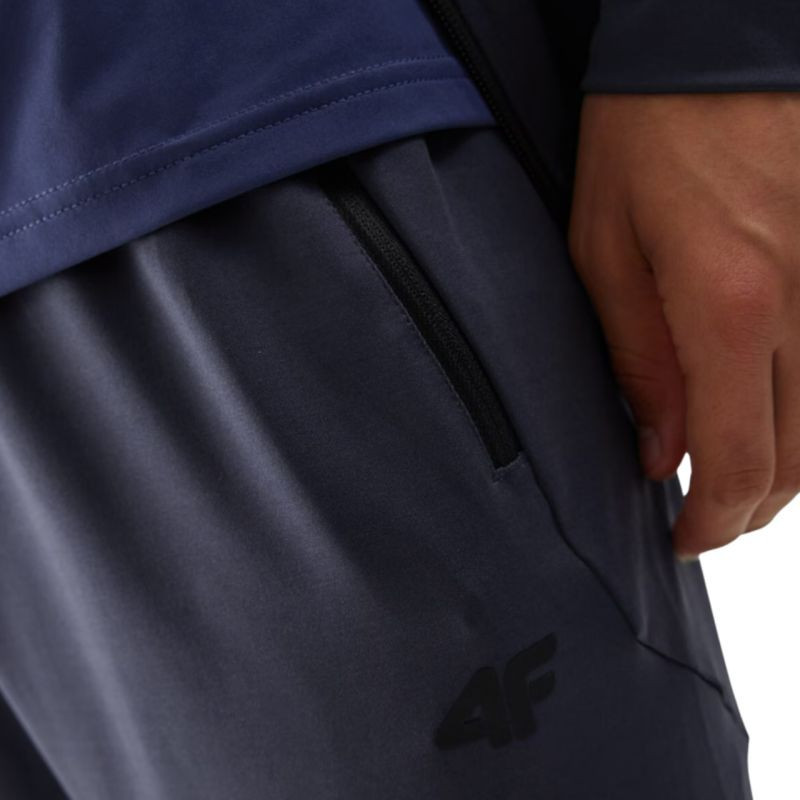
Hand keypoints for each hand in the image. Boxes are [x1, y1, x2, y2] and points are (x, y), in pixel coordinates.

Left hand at [568, 93, 799, 558]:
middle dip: (747, 508)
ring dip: (785, 472)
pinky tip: (772, 415)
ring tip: (731, 478)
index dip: (712, 520)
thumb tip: (658, 450)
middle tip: (701, 516)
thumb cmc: (649, 132)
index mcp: (729, 307)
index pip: (738, 463)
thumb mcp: (605, 248)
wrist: (721, 41)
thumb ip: (638, 359)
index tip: (682, 535)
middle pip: (798, 461)